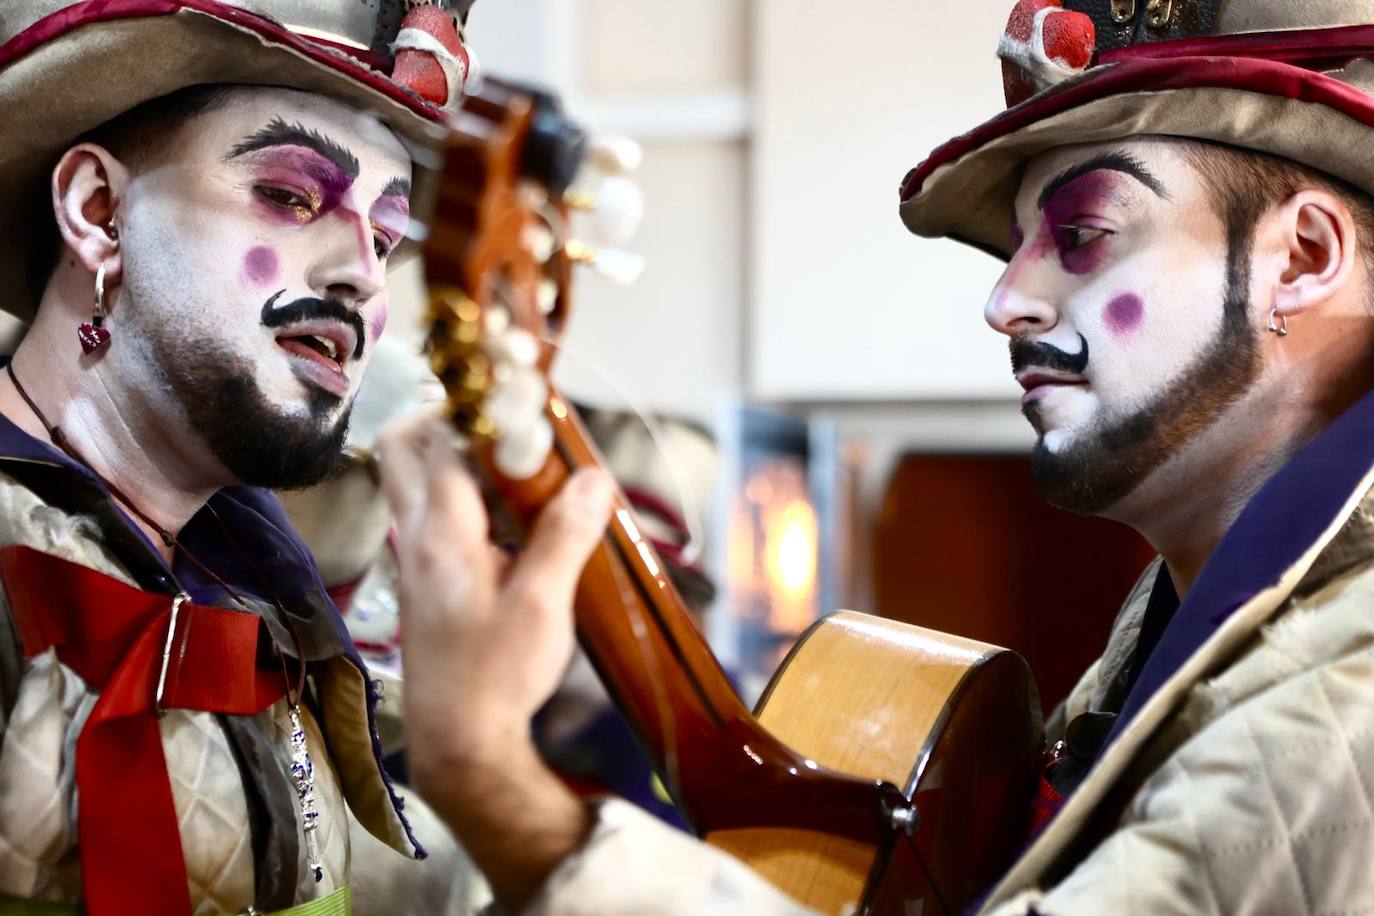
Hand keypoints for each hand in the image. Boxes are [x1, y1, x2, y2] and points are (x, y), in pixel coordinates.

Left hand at [378, 409, 614, 769]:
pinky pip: (427, 512)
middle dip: (447, 416)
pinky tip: (510, 518)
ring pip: (411, 478)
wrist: (458, 742)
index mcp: (440, 534)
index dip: (483, 413)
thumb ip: (565, 535)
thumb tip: (594, 477)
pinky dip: (459, 494)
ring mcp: (413, 558)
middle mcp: (416, 536)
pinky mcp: (423, 580)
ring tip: (514, 465)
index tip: (525, 407)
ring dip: (452, 455)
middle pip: (402, 446)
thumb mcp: (542, 605)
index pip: (444, 442)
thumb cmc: (496, 676)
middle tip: (503, 423)